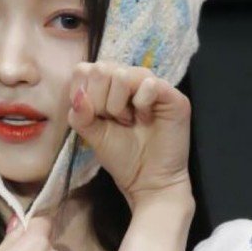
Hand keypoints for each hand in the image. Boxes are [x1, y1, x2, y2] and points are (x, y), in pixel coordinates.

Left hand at [67, 61, 193, 206]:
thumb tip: (79, 96)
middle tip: (115, 121)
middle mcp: (131, 80)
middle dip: (100, 101)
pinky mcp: (173, 96)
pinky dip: (141, 104)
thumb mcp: (92, 135)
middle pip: (102, 69)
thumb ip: (80, 115)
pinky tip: (146, 119)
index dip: (83, 93)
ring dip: (118, 105)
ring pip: (122, 75)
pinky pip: (149, 84)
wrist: (148, 181)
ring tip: (129, 122)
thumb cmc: (123, 157)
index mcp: (109, 86)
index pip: (85, 69)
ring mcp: (152, 85)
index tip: (94, 117)